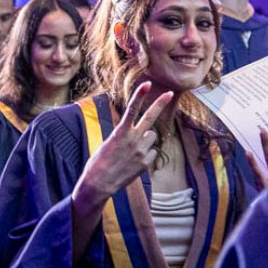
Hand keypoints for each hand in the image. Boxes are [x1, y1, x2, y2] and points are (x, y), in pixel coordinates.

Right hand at [71, 82, 172, 258]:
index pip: (132, 109)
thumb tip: (145, 134)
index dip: (139, 95)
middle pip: (150, 118)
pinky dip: (145, 155)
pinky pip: (151, 153)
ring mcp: (141, 151)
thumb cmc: (99, 163)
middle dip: (159, 104)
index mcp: (120, 132)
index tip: (146, 83)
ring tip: (132, 151)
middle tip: (169, 93)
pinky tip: (133, 162)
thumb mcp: (109, 143)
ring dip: (145, 140)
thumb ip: (126, 135)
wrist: (99, 184)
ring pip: (151, 138)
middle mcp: (133, 139)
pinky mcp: (146, 163)